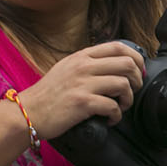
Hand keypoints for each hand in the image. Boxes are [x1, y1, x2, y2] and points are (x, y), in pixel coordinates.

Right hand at [17, 42, 144, 139]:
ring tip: (121, 107)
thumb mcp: (66, 68)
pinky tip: (109, 119)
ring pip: (123, 84)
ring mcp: (83, 84)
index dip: (136, 58)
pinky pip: (113, 106)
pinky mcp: (82, 103)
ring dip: (129, 98)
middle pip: (127, 63)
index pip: (119, 47)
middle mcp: (83, 66)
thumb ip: (87, 63)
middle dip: (137, 79)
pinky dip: (116, 115)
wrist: (28, 112)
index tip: (138, 71)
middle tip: (132, 90)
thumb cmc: (47, 94)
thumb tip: (112, 66)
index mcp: (82, 56)